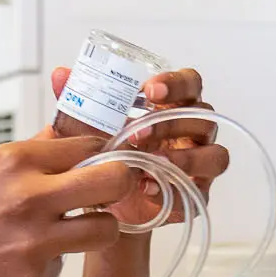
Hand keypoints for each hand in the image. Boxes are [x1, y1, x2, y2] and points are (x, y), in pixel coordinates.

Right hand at [0, 135, 136, 276]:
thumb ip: (27, 159)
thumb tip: (64, 139)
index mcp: (12, 161)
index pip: (87, 145)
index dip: (98, 155)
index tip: (99, 163)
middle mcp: (30, 197)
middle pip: (115, 180)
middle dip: (118, 185)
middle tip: (104, 196)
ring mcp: (35, 242)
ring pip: (105, 230)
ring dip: (95, 230)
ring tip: (68, 232)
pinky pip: (63, 266)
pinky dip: (48, 264)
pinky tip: (14, 263)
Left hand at [45, 65, 230, 227]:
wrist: (104, 202)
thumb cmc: (106, 154)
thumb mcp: (87, 127)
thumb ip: (78, 99)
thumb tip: (60, 75)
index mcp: (173, 106)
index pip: (190, 84)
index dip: (176, 83)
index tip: (150, 90)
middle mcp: (193, 132)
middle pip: (204, 117)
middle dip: (171, 124)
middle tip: (138, 133)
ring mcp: (200, 165)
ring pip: (215, 156)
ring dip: (186, 158)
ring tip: (152, 163)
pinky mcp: (196, 195)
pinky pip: (198, 192)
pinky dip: (174, 190)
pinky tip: (148, 189)